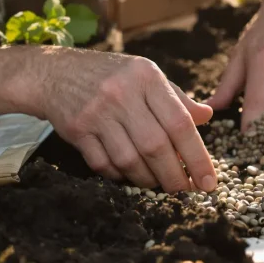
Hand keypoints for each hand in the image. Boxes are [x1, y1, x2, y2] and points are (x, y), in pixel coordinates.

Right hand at [29, 49, 216, 192]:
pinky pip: (103, 164)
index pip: (180, 122)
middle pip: (156, 146)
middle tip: (185, 190)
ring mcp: (97, 112)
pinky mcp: (77, 130)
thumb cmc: (112, 75)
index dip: (197, 156)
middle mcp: (122, 93)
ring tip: (159, 183)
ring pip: (129, 159)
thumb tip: (207, 116)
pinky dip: (120, 176)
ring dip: (148, 179)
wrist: (54, 72)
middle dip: (174, 175)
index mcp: (147, 77)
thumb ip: (177, 98)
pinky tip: (130, 175)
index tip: (209, 181)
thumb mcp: (147, 75)